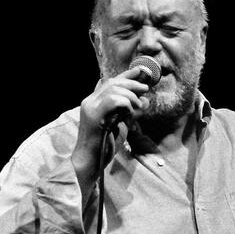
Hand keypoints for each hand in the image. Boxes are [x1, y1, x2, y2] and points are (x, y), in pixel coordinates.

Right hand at [71, 67, 149, 201]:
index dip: (126, 75)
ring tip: (138, 105)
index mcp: (94, 102)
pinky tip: (130, 111)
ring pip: (113, 89)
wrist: (90, 162)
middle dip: (132, 82)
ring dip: (130, 94)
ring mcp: (90, 107)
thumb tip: (145, 101)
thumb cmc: (104, 145)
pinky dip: (125, 103)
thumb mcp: (121, 124)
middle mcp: (90, 101)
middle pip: (112, 82)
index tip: (141, 71)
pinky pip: (112, 100)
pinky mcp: (93, 116)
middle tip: (145, 89)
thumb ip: (130, 112)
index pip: (110, 82)